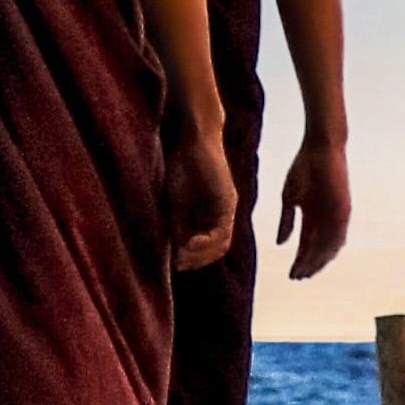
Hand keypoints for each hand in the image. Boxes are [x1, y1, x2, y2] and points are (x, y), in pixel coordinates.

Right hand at [169, 118, 240, 272]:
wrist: (191, 140)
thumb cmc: (182, 167)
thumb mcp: (176, 204)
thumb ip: (179, 226)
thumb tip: (176, 253)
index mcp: (210, 215)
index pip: (208, 247)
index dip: (193, 259)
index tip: (176, 264)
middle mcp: (223, 214)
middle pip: (216, 249)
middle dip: (198, 260)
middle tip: (180, 264)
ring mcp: (228, 208)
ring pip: (221, 244)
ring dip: (202, 255)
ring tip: (184, 255)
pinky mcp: (228, 201)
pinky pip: (223, 231)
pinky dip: (207, 241)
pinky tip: (192, 242)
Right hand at [275, 127, 351, 277]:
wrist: (320, 148)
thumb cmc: (303, 168)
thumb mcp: (289, 197)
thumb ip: (287, 221)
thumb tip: (281, 244)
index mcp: (312, 217)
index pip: (307, 245)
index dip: (299, 261)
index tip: (291, 274)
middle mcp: (326, 220)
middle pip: (318, 250)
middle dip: (308, 265)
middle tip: (298, 278)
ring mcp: (335, 216)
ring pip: (328, 246)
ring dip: (319, 260)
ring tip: (307, 271)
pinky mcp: (344, 209)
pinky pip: (340, 234)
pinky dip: (331, 248)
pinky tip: (322, 258)